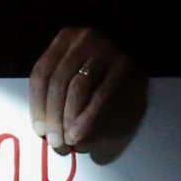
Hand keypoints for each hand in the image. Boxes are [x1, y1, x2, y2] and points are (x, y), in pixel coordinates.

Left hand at [31, 27, 146, 163]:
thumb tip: (43, 125)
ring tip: (67, 140)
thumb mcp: (75, 67)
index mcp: (66, 38)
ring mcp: (106, 50)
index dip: (37, 103)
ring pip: (77, 87)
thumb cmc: (101, 67)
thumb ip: (58, 87)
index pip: (42, 72)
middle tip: (54, 141)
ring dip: (68, 117)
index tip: (38, 129)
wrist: (143, 48)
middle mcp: (84, 39)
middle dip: (52, 115)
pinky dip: (87, 117)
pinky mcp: (124, 65)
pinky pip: (101, 95)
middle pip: (58, 81)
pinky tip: (80, 133)